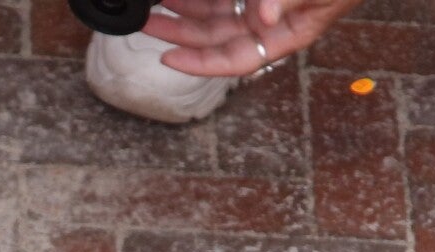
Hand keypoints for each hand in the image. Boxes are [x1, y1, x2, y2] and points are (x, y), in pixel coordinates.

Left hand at [147, 0, 360, 75]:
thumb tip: (264, 20)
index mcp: (286, 36)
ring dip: (185, 8)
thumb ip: (287, 1)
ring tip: (157, 3)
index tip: (166, 58)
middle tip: (147, 22)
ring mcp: (263, 4)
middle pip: (215, 37)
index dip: (199, 63)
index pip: (235, 61)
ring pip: (214, 13)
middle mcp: (270, 24)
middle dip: (179, 31)